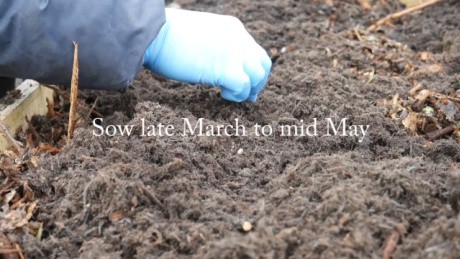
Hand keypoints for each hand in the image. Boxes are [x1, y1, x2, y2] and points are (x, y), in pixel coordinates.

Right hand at [143, 8, 270, 101]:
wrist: (153, 34)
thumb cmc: (168, 37)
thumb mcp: (202, 37)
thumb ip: (219, 49)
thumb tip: (225, 71)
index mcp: (233, 28)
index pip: (256, 52)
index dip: (254, 71)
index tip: (247, 85)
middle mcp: (239, 38)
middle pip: (263, 65)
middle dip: (256, 83)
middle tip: (245, 96)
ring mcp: (234, 52)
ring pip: (257, 77)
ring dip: (246, 90)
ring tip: (228, 95)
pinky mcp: (225, 68)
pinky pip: (243, 87)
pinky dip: (236, 95)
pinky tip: (222, 94)